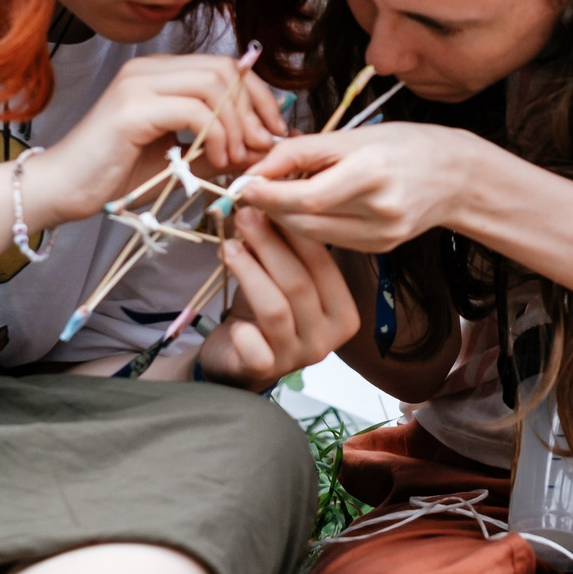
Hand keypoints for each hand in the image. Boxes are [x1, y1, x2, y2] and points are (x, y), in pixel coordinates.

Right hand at [27, 54, 288, 226]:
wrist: (62, 190)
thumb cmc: (116, 176)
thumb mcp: (180, 158)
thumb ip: (218, 145)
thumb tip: (263, 145)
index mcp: (160, 73)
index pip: (226, 66)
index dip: (259, 96)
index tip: (275, 131)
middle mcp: (149, 69)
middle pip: (225, 69)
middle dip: (255, 109)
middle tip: (263, 147)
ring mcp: (138, 84)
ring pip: (213, 84)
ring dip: (238, 124)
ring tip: (237, 158)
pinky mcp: (131, 108)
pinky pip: (194, 110)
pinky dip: (217, 136)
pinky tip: (216, 161)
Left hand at [194, 209, 359, 388]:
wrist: (238, 360)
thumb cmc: (264, 312)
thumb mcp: (279, 277)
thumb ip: (281, 248)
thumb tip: (265, 204)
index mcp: (343, 313)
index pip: (323, 265)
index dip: (295, 231)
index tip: (270, 201)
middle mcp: (328, 338)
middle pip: (299, 284)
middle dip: (269, 244)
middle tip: (245, 214)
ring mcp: (298, 357)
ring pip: (275, 309)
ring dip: (249, 272)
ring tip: (229, 246)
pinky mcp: (265, 372)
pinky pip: (255, 349)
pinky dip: (243, 332)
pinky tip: (233, 319)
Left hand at [225, 122, 477, 251]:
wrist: (456, 176)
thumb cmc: (405, 145)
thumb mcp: (354, 135)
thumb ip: (303, 151)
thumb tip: (257, 166)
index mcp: (372, 173)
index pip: (305, 196)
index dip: (267, 194)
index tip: (242, 185)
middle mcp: (379, 209)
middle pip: (305, 220)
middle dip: (269, 208)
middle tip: (246, 193)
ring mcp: (382, 235)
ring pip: (313, 235)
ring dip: (285, 220)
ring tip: (269, 201)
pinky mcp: (380, 248)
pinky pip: (332, 241)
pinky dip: (310, 227)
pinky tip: (300, 212)